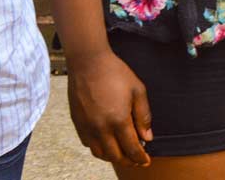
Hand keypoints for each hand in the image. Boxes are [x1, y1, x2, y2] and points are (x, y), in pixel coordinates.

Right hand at [65, 49, 152, 166]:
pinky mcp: (77, 123)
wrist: (88, 62)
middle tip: (137, 160)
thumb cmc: (115, 73)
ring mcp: (87, 127)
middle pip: (115, 156)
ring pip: (100, 153)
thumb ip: (143, 116)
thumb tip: (147, 137)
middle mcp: (101, 128)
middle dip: (129, 161)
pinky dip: (99, 148)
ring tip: (123, 154)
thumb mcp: (138, 90)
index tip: (147, 161)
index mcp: (118, 120)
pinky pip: (88, 144)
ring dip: (113, 157)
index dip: (141, 158)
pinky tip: (107, 143)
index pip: (132, 148)